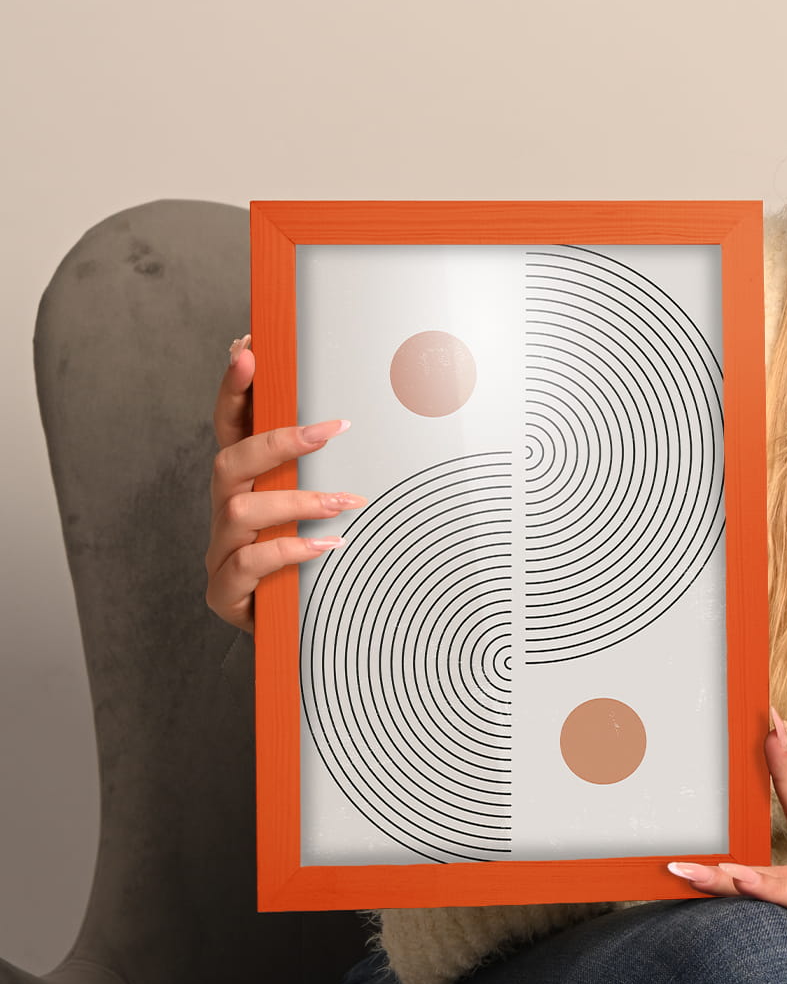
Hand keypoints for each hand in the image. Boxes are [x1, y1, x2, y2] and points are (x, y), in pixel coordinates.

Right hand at [204, 334, 365, 632]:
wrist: (289, 632)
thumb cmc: (309, 561)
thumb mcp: (320, 511)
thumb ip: (332, 471)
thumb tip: (368, 422)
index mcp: (244, 485)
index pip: (229, 428)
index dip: (234, 391)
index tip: (247, 350)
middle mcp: (225, 512)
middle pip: (229, 461)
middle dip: (279, 440)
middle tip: (332, 428)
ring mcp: (221, 552)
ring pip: (240, 510)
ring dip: (297, 501)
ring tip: (346, 501)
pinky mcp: (226, 593)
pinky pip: (249, 565)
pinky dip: (290, 552)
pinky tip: (328, 547)